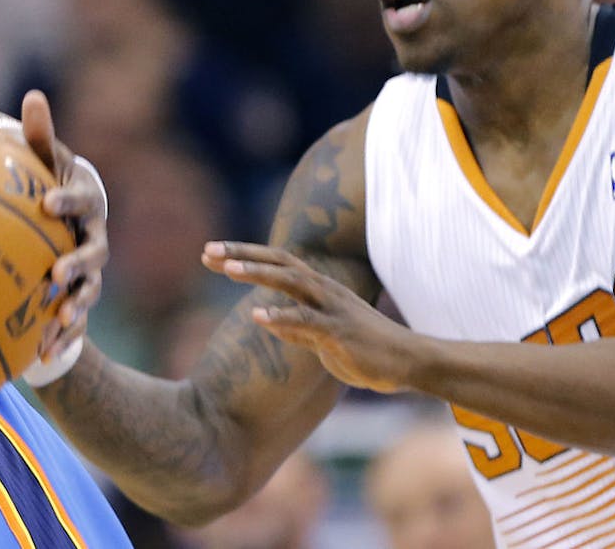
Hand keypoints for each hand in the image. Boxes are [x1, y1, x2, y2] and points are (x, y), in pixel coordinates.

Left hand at [20, 90, 108, 360]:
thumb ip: (39, 135)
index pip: (78, 199)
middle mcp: (95, 239)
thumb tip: (34, 96)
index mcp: (86, 203)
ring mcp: (91, 272)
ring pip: (89, 292)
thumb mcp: (44, 159)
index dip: (66, 200)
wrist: (70, 221)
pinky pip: (74, 321)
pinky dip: (62, 338)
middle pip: (93, 253)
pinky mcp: (79, 298)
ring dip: (76, 307)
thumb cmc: (51, 184)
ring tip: (60, 318)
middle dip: (77, 263)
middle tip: (56, 271)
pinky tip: (41, 356)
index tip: (47, 202)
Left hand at [202, 242, 419, 393]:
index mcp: (317, 289)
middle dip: (242, 254)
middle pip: (279, 262)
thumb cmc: (365, 350)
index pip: (275, 262)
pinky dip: (281, 317)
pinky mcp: (339, 332)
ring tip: (227, 269)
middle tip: (207, 250)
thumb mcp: (323, 337)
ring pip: (292, 282)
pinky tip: (257, 315)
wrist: (407, 364)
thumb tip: (268, 322)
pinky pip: (307, 321)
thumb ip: (296, 329)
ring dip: (258, 273)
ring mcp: (332, 308)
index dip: (242, 255)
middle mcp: (323, 290)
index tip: (208, 253)